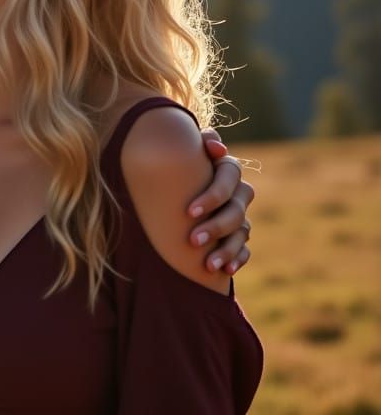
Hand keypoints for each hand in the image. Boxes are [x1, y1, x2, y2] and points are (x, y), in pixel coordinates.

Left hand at [187, 130, 253, 275]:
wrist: (168, 190)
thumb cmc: (173, 165)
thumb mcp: (181, 152)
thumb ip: (199, 144)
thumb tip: (217, 147)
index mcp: (225, 169)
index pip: (229, 177)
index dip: (212, 195)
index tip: (188, 212)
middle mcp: (236, 192)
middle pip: (236, 210)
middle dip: (215, 227)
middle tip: (192, 241)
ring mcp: (239, 216)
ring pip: (242, 232)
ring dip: (226, 249)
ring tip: (206, 265)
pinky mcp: (237, 236)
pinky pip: (245, 249)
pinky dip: (237, 258)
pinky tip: (225, 270)